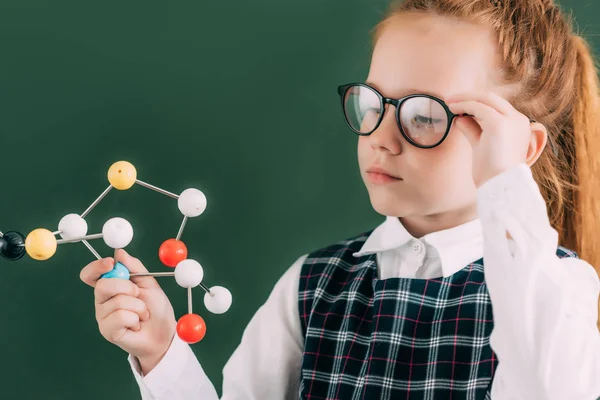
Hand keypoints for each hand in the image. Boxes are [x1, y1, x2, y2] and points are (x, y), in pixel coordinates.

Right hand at [80, 249, 176, 373]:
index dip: (96, 267)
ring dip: (138, 306)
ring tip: (142, 314)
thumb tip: (120, 253)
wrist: (164, 333)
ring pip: (117, 301)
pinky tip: (136, 324)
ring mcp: (103, 316)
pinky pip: (120, 316)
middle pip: (102, 285)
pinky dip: (135, 319)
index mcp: (110, 285)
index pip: (91, 274)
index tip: (111, 263)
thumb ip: (135, 268)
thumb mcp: (149, 283)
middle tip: (139, 294)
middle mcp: (102, 300)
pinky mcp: (107, 330)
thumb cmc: (156, 308)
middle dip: (127, 287)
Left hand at [446, 91, 531, 186]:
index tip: (460, 105)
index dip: (477, 103)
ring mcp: (510, 120)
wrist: (501, 187)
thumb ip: (474, 130)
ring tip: (448, 102)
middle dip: (469, 96)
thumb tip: (460, 118)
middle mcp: (518, 120)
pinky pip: (477, 107)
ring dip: (464, 98)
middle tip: (450, 99)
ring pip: (485, 99)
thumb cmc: (492, 173)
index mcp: (518, 125)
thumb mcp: (482, 146)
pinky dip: (463, 105)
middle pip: (492, 98)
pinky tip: (452, 108)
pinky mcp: (499, 123)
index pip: (497, 107)